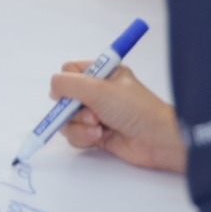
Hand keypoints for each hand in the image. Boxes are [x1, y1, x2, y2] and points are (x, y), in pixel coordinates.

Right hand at [52, 61, 184, 171]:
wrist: (156, 139)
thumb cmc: (134, 108)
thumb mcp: (98, 89)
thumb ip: (68, 84)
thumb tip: (53, 87)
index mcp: (102, 73)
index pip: (69, 71)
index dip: (67, 83)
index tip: (74, 93)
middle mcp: (97, 92)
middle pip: (64, 98)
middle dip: (72, 109)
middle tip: (91, 113)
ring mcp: (96, 114)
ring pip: (67, 119)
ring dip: (79, 125)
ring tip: (98, 128)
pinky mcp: (96, 134)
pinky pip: (75, 135)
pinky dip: (84, 137)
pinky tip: (100, 138)